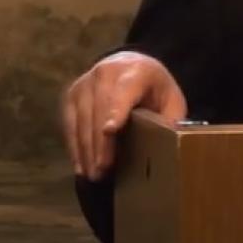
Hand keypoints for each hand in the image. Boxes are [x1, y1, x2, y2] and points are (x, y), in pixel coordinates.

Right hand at [61, 50, 186, 180]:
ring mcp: (86, 82)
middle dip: (100, 142)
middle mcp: (107, 72)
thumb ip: (170, 121)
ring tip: (93, 175)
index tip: (110, 131)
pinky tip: (82, 166)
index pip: (125, 91)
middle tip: (102, 170)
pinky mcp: (72, 95)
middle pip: (100, 109)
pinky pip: (70, 123)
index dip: (117, 110)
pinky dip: (75, 146)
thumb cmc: (155, 90)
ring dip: (86, 149)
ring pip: (81, 118)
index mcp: (137, 71)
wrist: (132, 67)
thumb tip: (169, 147)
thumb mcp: (171, 101)